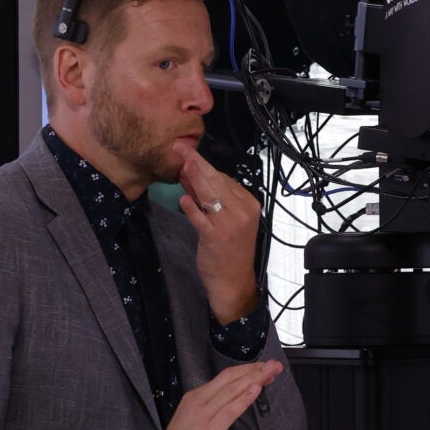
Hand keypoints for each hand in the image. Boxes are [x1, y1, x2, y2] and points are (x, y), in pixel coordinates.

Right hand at [147, 361, 283, 429]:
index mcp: (194, 398)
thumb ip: (210, 413)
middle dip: (255, 369)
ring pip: (232, 390)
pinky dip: (244, 398)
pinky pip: (230, 410)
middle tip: (275, 365)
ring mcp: (203, 414)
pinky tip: (257, 389)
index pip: (225, 378)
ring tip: (272, 372)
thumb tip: (229, 407)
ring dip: (255, 379)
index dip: (246, 371)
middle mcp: (198, 400)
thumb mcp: (194, 424)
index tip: (263, 369)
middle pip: (230, 378)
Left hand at [177, 148, 262, 324]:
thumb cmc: (230, 250)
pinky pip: (201, 218)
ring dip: (194, 178)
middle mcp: (242, 211)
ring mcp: (230, 224)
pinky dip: (192, 207)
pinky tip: (183, 198)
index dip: (204, 167)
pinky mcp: (216, 237)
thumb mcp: (227, 220)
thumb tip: (191, 175)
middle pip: (217, 182)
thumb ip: (212, 199)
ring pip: (210, 195)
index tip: (189, 155)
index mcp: (249, 204)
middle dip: (197, 163)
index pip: (225, 179)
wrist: (233, 281)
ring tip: (182, 163)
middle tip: (180, 148)